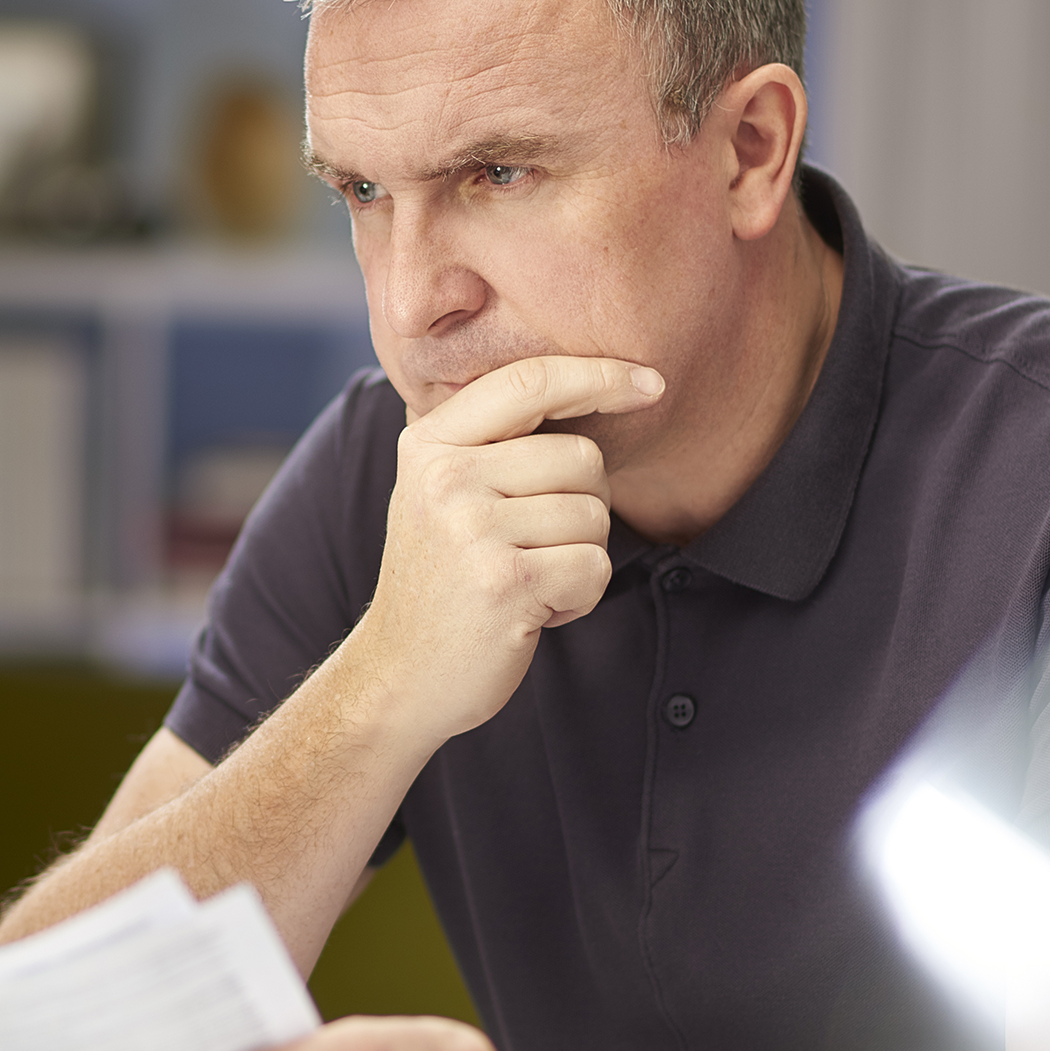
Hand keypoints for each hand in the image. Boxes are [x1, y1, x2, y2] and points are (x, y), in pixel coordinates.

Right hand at [347, 355, 662, 745]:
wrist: (398, 675)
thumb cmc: (441, 579)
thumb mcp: (437, 493)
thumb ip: (485, 438)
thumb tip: (582, 381)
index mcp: (430, 445)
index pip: (529, 382)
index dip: (599, 375)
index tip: (651, 382)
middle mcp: (445, 478)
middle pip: (581, 456)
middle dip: (584, 505)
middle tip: (536, 546)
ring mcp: (471, 529)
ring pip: (594, 514)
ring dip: (580, 556)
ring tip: (529, 579)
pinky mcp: (504, 581)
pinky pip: (593, 566)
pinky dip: (580, 596)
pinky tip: (536, 609)